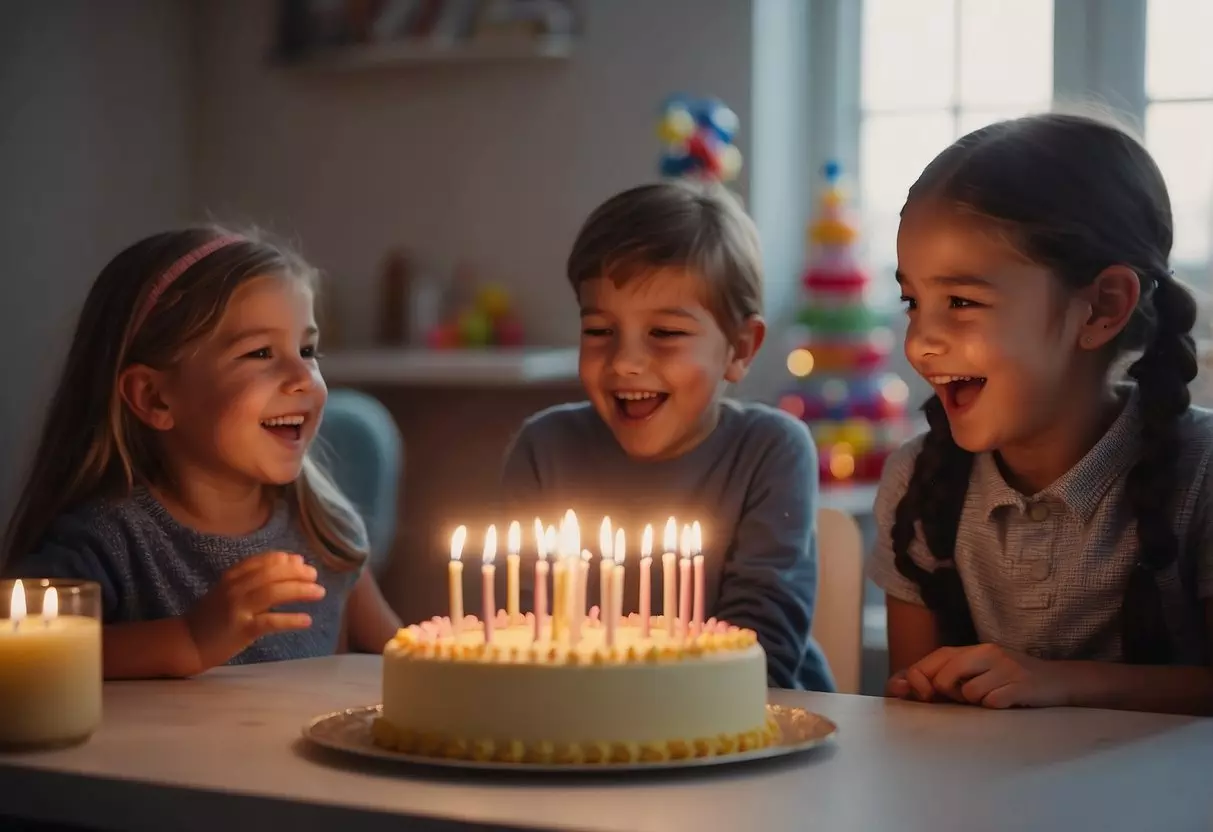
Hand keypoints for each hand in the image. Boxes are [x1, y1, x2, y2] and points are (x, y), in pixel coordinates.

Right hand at [184, 552, 324, 670]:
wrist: (187, 642)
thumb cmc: (213, 616)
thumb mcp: (230, 591)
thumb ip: (255, 578)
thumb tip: (290, 561)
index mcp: (232, 576)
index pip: (262, 561)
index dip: (285, 560)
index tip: (301, 561)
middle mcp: (235, 588)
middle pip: (271, 574)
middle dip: (297, 573)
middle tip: (315, 576)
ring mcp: (237, 608)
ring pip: (273, 593)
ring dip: (299, 591)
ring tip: (319, 593)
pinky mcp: (241, 629)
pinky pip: (270, 621)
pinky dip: (290, 619)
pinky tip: (307, 620)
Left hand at [895, 643, 1072, 708]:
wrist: (1058, 682)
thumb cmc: (1010, 682)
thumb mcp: (978, 673)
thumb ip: (946, 677)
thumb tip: (902, 686)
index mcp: (974, 648)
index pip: (936, 657)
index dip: (919, 677)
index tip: (923, 696)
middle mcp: (988, 653)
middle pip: (945, 677)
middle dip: (948, 695)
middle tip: (966, 698)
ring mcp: (1005, 667)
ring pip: (968, 694)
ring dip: (976, 704)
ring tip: (992, 697)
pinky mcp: (1020, 684)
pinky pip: (991, 703)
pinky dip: (995, 708)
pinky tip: (1007, 702)